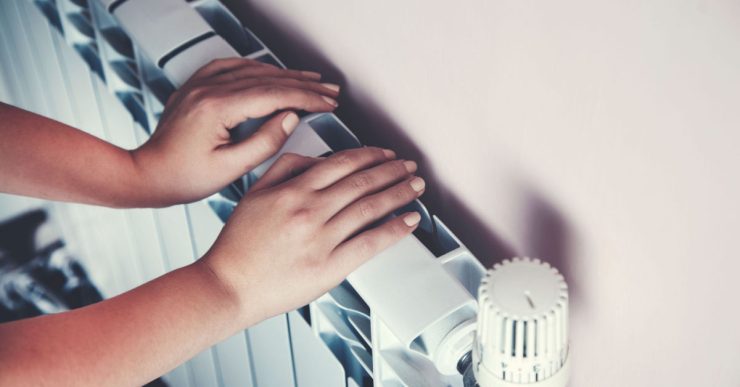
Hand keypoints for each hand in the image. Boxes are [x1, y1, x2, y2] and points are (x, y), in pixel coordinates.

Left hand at [131, 57, 339, 206]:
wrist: (147, 174)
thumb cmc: (184, 178)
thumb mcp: (230, 169)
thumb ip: (264, 142)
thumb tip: (290, 118)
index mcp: (217, 108)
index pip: (273, 95)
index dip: (306, 98)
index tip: (328, 103)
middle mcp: (208, 89)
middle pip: (267, 79)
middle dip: (303, 85)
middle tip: (330, 91)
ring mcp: (200, 85)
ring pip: (252, 70)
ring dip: (284, 75)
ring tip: (310, 82)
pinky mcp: (196, 87)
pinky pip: (230, 67)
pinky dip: (256, 68)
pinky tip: (270, 71)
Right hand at [199, 147, 425, 325]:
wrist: (229, 286)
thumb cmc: (240, 245)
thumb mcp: (255, 193)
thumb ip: (286, 168)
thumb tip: (318, 158)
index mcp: (292, 190)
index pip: (342, 164)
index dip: (370, 156)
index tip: (386, 155)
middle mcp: (309, 211)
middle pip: (362, 182)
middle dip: (392, 171)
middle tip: (409, 167)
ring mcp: (321, 239)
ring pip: (370, 208)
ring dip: (398, 193)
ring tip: (415, 186)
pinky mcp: (329, 267)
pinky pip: (369, 243)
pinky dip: (393, 229)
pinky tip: (408, 220)